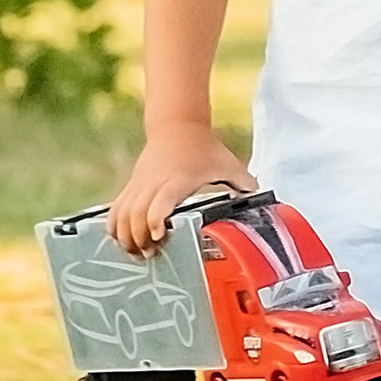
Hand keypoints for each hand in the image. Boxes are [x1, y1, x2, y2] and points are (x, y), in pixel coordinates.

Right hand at [105, 123, 254, 254]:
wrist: (178, 126)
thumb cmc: (207, 149)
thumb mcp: (229, 164)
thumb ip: (245, 186)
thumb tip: (266, 209)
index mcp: (180, 178)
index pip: (162, 199)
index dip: (156, 219)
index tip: (159, 235)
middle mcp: (156, 181)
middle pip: (137, 212)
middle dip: (139, 238)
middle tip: (152, 254)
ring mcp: (140, 184)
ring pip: (122, 213)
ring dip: (125, 236)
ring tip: (138, 252)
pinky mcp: (131, 187)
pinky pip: (115, 210)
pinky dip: (115, 228)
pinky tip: (124, 242)